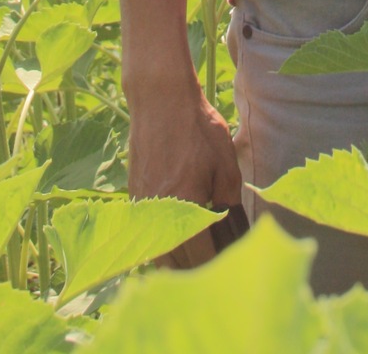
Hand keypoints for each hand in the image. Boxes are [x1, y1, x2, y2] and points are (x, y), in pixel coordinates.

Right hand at [127, 85, 243, 268]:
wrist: (160, 98)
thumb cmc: (197, 127)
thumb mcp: (225, 164)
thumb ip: (229, 203)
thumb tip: (234, 231)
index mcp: (184, 208)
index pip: (201, 259)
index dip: (219, 264)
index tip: (233, 263)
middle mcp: (157, 215)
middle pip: (177, 265)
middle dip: (199, 269)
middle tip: (219, 260)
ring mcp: (142, 208)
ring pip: (159, 254)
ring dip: (179, 262)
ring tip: (200, 255)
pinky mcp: (134, 197)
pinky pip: (149, 234)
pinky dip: (165, 243)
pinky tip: (180, 236)